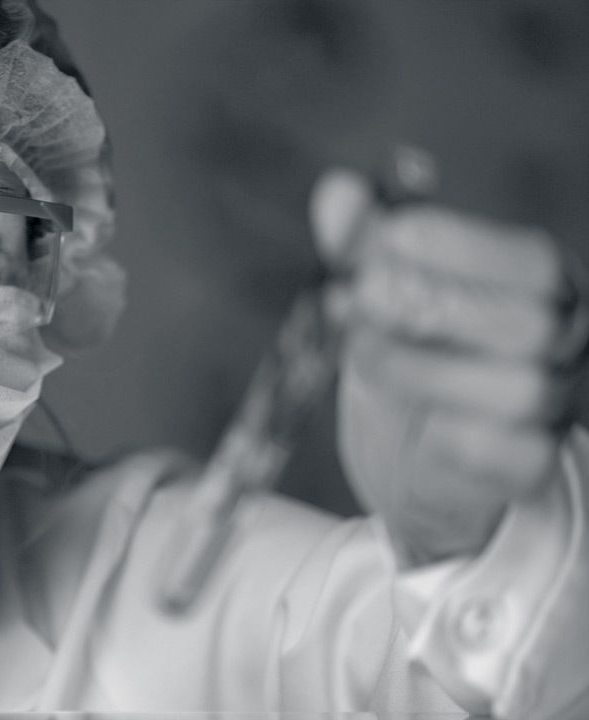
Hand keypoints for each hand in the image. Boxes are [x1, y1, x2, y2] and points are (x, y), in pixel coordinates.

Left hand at [311, 169, 587, 566]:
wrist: (407, 456)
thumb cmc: (403, 355)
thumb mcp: (374, 294)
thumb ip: (362, 245)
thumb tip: (336, 193)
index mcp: (539, 286)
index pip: (528, 260)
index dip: (461, 245)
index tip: (388, 235)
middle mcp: (563, 343)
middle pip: (529, 323)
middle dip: (435, 306)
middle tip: (359, 297)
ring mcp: (552, 408)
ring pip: (520, 389)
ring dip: (426, 370)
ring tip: (363, 356)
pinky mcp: (529, 467)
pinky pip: (511, 454)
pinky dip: (456, 437)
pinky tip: (415, 422)